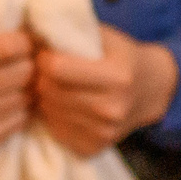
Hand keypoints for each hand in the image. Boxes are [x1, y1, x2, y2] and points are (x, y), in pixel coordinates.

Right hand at [0, 30, 34, 161]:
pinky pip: (20, 120)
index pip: (8, 48)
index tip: (23, 44)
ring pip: (24, 97)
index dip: (24, 43)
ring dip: (25, 90)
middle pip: (23, 72)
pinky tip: (7, 105)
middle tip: (24, 65)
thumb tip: (32, 32)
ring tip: (15, 85)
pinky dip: (19, 111)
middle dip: (28, 66)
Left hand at [33, 24, 179, 158]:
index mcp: (117, 77)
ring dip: (46, 97)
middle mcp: (112, 108)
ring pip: (48, 110)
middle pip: (49, 90)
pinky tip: (66, 105)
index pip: (57, 68)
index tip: (47, 54)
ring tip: (59, 86)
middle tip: (49, 70)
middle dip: (42, 77)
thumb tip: (30, 31)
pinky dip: (54, 116)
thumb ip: (73, 32)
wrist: (150, 92)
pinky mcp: (93, 148)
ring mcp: (103, 132)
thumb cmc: (122, 57)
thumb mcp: (105, 36)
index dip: (44, 58)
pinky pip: (55, 129)